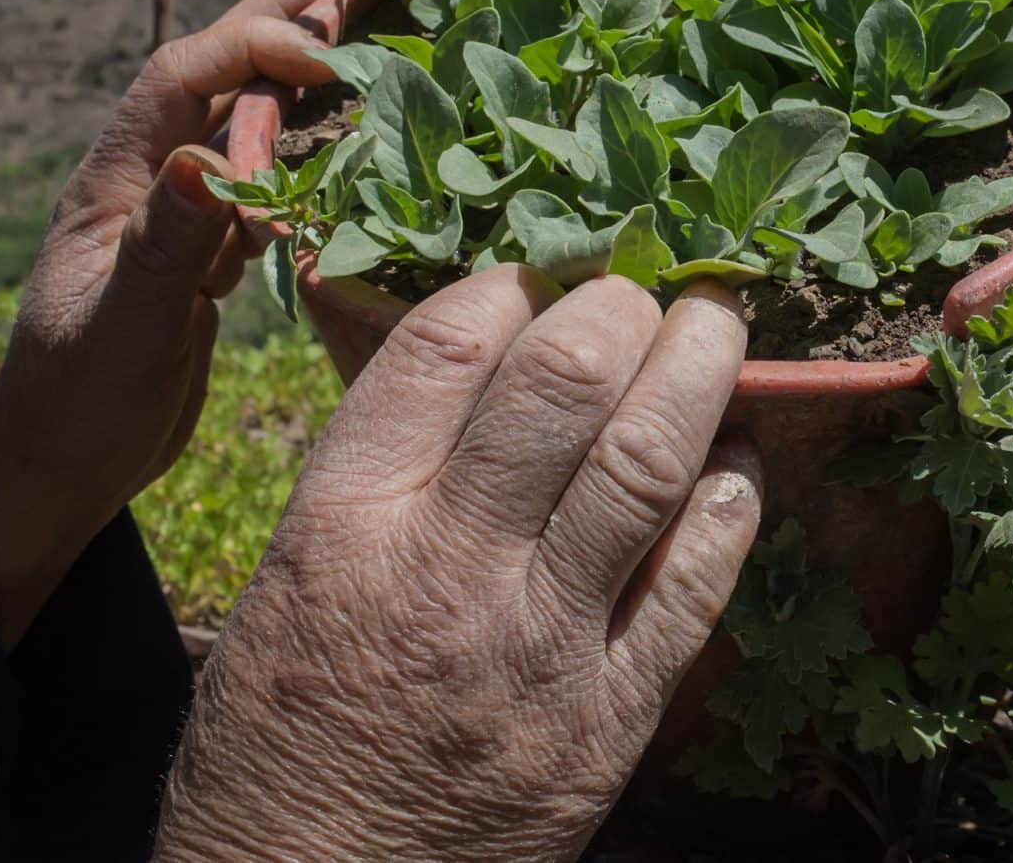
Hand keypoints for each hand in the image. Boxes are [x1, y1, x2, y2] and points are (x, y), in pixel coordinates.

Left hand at [0, 0, 331, 646]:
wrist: (57, 468)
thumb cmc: (75, 405)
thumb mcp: (120, 333)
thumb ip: (164, 249)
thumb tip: (209, 163)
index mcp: (120, 175)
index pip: (187, 73)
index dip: (255, 45)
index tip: (329, 56)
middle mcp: (160, 171)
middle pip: (236, 60)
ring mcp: (195, 204)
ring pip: (271, 106)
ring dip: (335, 51)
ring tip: (410, 2)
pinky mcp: (225, 242)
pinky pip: (290, 167)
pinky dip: (339, 130)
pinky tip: (393, 113)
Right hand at [153, 269, 761, 861]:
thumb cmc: (276, 737)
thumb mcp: (289, 577)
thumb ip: (378, 467)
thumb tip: (473, 351)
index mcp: (345, 524)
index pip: (447, 347)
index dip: (510, 283)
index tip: (539, 275)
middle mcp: (447, 570)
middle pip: (564, 382)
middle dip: (621, 306)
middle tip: (642, 288)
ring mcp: (541, 648)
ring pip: (647, 462)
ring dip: (699, 370)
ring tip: (716, 324)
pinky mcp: (610, 724)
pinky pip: (697, 587)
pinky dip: (730, 503)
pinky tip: (736, 457)